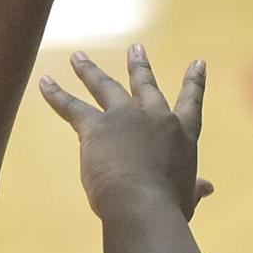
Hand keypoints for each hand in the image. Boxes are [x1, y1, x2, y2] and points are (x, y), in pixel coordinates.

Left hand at [40, 46, 210, 221]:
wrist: (142, 203)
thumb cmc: (170, 204)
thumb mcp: (186, 195)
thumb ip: (194, 187)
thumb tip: (207, 188)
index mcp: (180, 134)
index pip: (190, 102)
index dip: (194, 83)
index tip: (198, 63)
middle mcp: (154, 117)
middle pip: (144, 86)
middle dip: (139, 66)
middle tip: (135, 48)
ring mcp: (124, 117)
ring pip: (105, 87)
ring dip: (90, 71)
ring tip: (78, 56)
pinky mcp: (96, 126)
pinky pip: (72, 107)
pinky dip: (56, 94)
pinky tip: (44, 81)